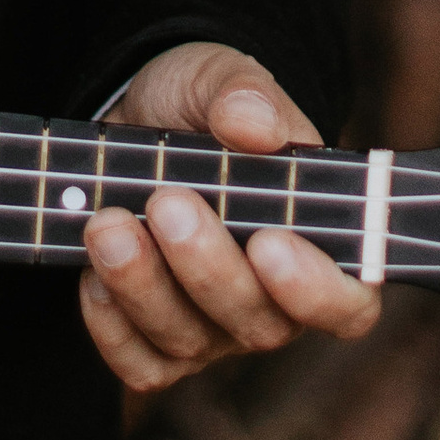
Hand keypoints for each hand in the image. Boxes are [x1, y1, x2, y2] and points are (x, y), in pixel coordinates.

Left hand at [77, 40, 378, 392]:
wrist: (135, 120)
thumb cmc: (201, 108)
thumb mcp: (222, 77)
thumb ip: (247, 96)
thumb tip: (255, 126)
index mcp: (319, 246)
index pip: (347, 303)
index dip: (316, 290)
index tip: (271, 243)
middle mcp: (273, 302)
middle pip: (259, 324)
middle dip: (207, 267)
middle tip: (166, 202)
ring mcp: (214, 330)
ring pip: (189, 341)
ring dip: (144, 286)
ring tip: (106, 223)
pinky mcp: (154, 341)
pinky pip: (139, 363)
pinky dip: (111, 323)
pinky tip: (91, 270)